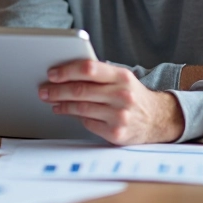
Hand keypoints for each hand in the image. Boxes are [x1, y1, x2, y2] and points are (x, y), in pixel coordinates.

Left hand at [40, 60, 184, 144]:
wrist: (159, 119)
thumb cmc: (133, 95)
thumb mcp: (122, 78)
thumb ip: (99, 74)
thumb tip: (65, 74)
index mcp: (122, 76)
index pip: (89, 69)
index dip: (67, 71)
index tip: (52, 73)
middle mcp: (122, 95)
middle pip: (81, 90)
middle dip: (57, 90)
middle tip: (43, 89)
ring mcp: (120, 116)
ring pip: (81, 108)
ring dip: (61, 104)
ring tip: (51, 100)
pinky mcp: (116, 133)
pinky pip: (88, 123)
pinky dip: (75, 116)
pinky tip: (67, 111)